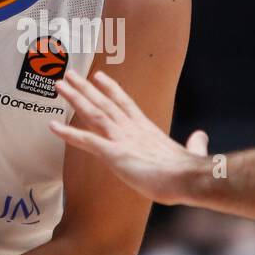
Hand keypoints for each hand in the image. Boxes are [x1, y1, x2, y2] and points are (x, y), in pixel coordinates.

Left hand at [49, 68, 209, 205]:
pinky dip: (68, 132)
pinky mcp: (114, 153)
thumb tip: (201, 136)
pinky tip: (53, 126)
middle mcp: (132, 129)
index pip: (126, 104)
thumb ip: (194, 144)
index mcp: (148, 129)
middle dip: (85, 88)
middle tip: (69, 75)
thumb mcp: (192, 153)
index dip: (111, 90)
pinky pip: (86, 141)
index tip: (100, 77)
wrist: (189, 178)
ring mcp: (122, 139)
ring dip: (75, 98)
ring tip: (58, 85)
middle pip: (104, 102)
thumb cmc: (190, 172)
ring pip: (93, 113)